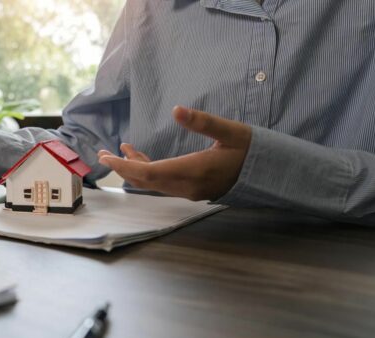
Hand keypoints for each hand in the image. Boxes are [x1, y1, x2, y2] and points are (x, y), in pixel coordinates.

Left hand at [98, 106, 251, 200]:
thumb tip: (176, 110)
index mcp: (194, 171)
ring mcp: (190, 190)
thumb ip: (202, 122)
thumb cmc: (253, 149)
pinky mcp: (193, 189)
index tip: (106, 157)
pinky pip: (164, 183)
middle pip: (145, 180)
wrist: (272, 173)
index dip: (124, 166)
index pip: (148, 173)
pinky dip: (149, 170)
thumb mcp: (230, 131)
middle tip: (102, 153)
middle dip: (122, 167)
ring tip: (119, 151)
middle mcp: (188, 186)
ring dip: (134, 168)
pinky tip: (141, 158)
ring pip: (153, 182)